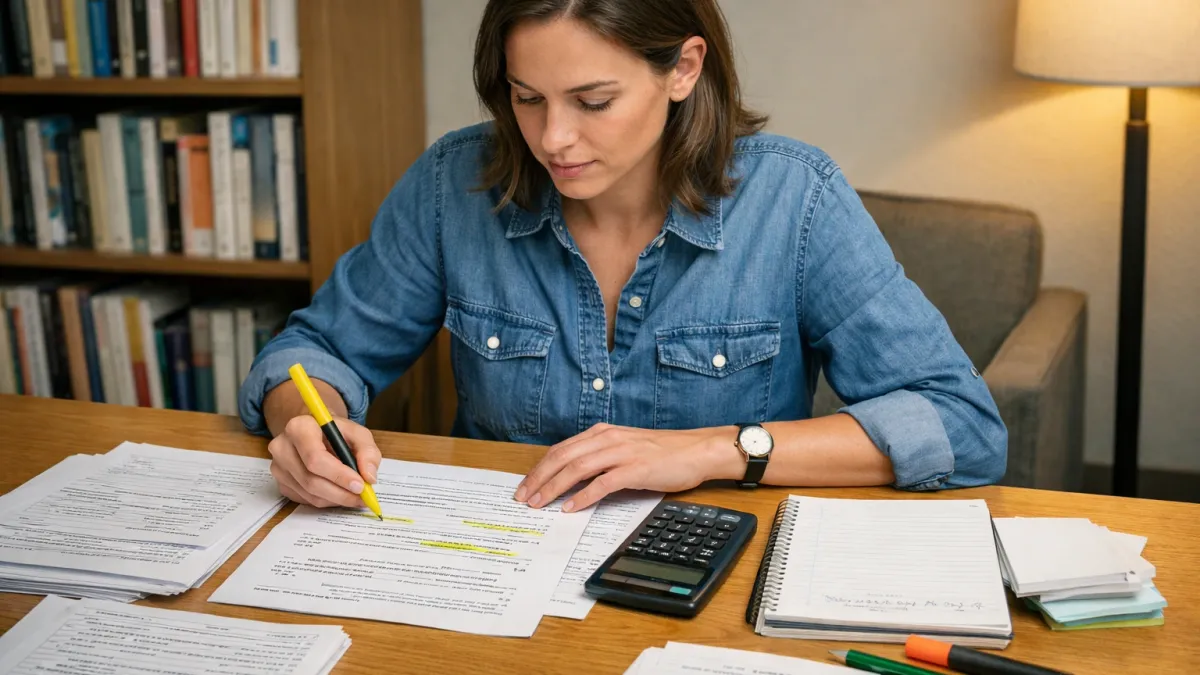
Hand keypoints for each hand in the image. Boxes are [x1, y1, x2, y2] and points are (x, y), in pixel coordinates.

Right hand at [267, 415, 381, 508]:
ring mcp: (279, 467)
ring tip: (355, 496)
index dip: (339, 475)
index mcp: (299, 427)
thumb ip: (367, 451)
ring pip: (309, 494)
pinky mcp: (281, 483)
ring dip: (336, 499)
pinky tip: (338, 492)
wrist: (316, 433)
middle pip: (311, 480)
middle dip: (341, 493)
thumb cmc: (336, 432)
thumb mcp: (357, 433)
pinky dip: (327, 500)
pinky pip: (305, 499)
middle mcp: (282, 447)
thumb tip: (369, 477)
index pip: (315, 458)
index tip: (360, 485)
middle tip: (363, 497)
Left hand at [514, 423, 740, 512]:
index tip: (526, 485)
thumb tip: (573, 479)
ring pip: (577, 468)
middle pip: (563, 457)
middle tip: (523, 498)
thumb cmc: (663, 452)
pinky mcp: (635, 469)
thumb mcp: (626, 448)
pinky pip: (602, 483)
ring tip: (539, 504)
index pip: (562, 449)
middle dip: (539, 478)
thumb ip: (601, 457)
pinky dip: (582, 496)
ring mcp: (622, 453)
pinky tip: (571, 508)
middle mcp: (609, 439)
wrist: (696, 450)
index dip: (540, 468)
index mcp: (603, 433)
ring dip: (554, 487)